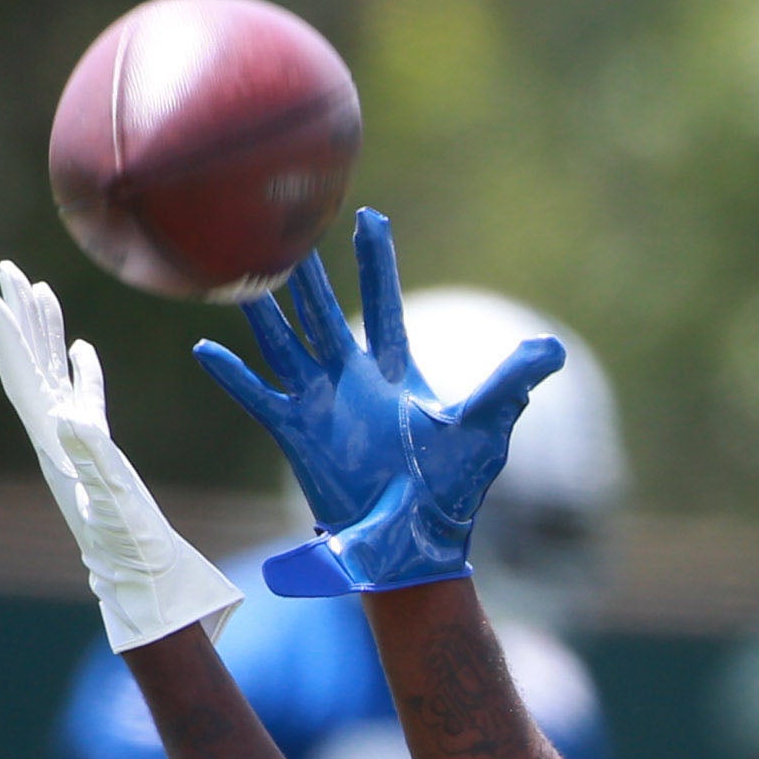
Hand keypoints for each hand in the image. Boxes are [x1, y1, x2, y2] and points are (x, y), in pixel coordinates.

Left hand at [0, 262, 244, 653]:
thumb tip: (69, 414)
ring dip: (43, 333)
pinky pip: (81, 397)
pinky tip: (80, 348)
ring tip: (37, 291)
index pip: (24, 377)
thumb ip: (93, 454)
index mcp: (53, 442)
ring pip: (51, 375)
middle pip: (28, 365)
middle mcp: (54, 437)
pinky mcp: (95, 451)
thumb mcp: (113, 497)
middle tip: (7, 270)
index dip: (8, 335)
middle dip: (18, 317)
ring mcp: (73, 443)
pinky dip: (78, 368)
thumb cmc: (129, 543)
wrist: (140, 577)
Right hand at [196, 210, 564, 598]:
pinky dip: (233, 375)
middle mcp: (353, 379)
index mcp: (395, 371)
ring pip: (286, 345)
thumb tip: (552, 348)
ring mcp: (322, 404)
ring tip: (239, 275)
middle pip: (324, 314)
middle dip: (309, 275)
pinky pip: (259, 397)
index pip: (384, 303)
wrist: (415, 542)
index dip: (376, 262)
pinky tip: (206, 347)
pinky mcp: (298, 434)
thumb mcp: (485, 426)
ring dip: (265, 314)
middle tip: (287, 228)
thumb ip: (511, 384)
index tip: (369, 216)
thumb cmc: (452, 487)